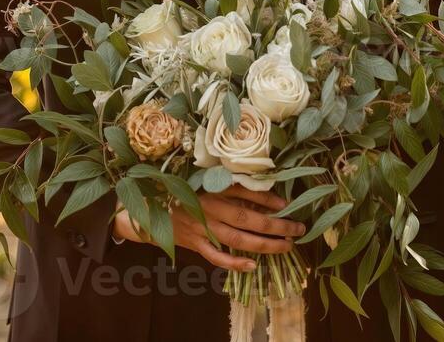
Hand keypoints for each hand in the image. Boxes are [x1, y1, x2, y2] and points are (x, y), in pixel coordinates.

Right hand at [112, 187, 306, 271]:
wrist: (145, 205)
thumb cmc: (179, 186)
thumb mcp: (201, 176)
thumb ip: (227, 180)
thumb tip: (261, 184)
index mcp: (211, 186)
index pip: (245, 192)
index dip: (268, 197)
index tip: (287, 202)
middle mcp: (208, 207)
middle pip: (248, 218)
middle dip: (276, 225)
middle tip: (298, 229)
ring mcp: (201, 227)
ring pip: (238, 239)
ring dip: (265, 244)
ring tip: (286, 246)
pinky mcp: (194, 243)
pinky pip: (216, 257)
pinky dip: (234, 263)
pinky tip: (252, 266)